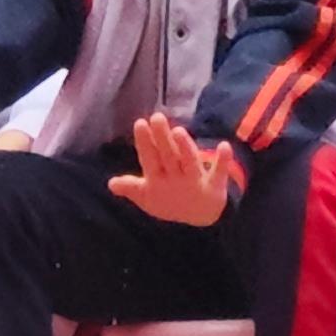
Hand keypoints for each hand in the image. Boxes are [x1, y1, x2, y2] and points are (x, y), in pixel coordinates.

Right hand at [109, 111, 232, 226]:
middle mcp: (175, 180)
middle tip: (157, 117)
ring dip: (185, 148)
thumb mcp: (147, 197)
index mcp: (157, 181)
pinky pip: (219, 172)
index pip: (149, 159)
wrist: (198, 217)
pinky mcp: (214, 185)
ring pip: (189, 163)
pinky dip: (223, 161)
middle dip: (162, 139)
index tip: (140, 123)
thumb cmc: (168, 201)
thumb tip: (111, 183)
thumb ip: (131, 187)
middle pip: (168, 157)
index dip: (145, 142)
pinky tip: (224, 145)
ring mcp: (194, 182)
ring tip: (178, 130)